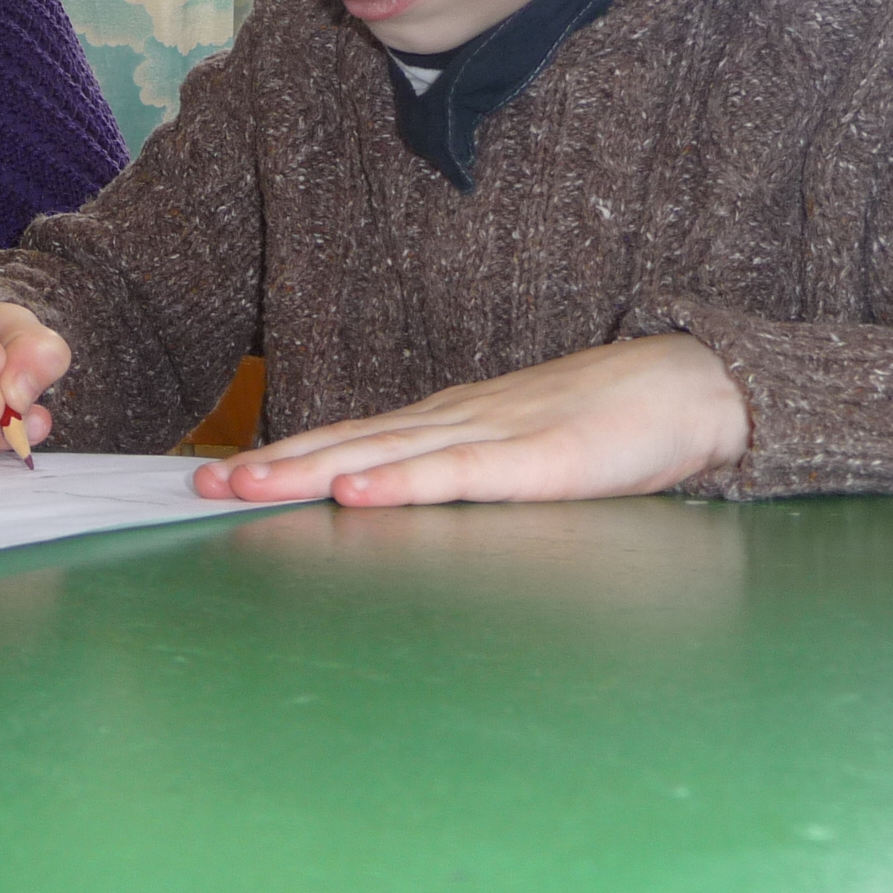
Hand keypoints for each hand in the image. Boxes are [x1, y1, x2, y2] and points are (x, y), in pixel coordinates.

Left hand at [193, 334, 748, 507]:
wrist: (693, 386)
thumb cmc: (610, 426)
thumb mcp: (519, 454)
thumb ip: (463, 475)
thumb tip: (399, 505)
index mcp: (451, 423)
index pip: (351, 440)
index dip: (285, 457)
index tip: (218, 477)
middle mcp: (457, 421)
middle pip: (349, 443)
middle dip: (272, 465)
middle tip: (199, 486)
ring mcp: (496, 435)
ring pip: (386, 455)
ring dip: (311, 469)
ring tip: (248, 485)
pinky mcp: (540, 460)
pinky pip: (459, 475)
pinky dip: (402, 483)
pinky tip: (356, 492)